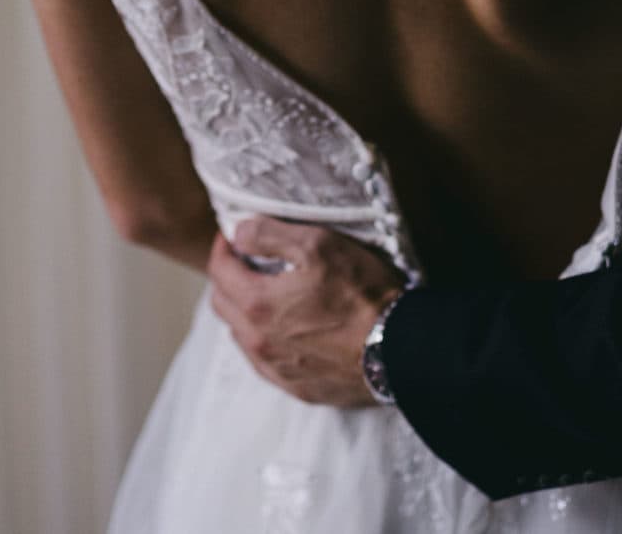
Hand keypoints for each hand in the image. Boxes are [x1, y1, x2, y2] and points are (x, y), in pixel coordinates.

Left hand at [206, 218, 404, 407]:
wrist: (402, 351)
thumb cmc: (364, 295)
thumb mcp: (318, 245)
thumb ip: (270, 234)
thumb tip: (238, 233)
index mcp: (257, 305)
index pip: (219, 271)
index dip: (222, 248)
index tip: (232, 237)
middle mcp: (259, 343)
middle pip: (222, 304)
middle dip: (228, 278)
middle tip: (246, 262)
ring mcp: (277, 370)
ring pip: (241, 336)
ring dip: (244, 312)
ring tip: (266, 294)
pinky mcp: (298, 388)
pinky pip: (264, 363)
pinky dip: (264, 341)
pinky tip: (283, 331)